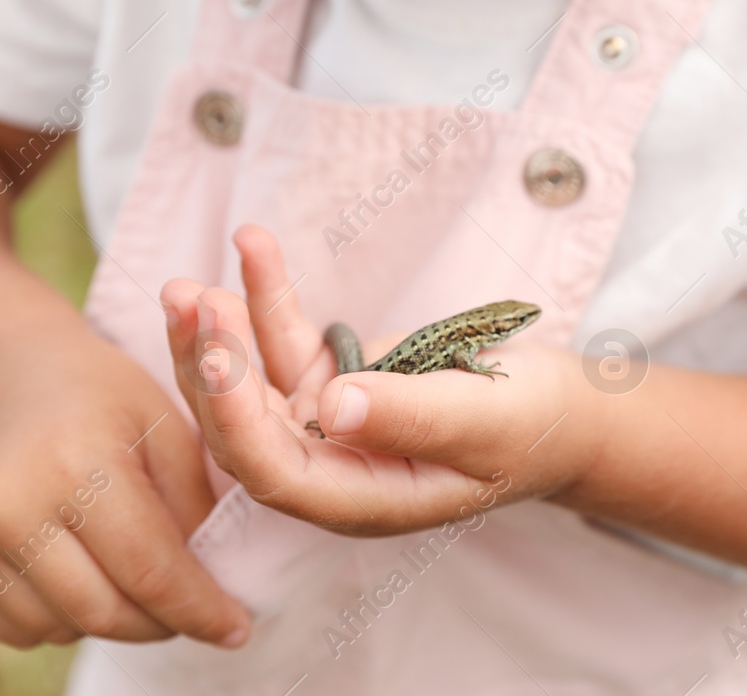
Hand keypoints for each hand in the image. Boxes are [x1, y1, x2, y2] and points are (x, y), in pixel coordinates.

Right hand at [0, 324, 250, 648]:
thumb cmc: (98, 394)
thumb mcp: (164, 423)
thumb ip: (194, 506)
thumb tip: (215, 588)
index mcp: (75, 461)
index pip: (149, 569)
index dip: (200, 610)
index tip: (237, 629)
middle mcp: (8, 505)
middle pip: (104, 611)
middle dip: (160, 624)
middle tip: (192, 611)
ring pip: (61, 628)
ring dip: (110, 620)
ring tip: (132, 577)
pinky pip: (17, 628)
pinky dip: (61, 617)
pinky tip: (81, 574)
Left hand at [161, 225, 604, 535]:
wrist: (559, 408)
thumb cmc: (531, 426)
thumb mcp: (482, 421)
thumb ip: (410, 418)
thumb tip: (335, 408)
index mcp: (358, 500)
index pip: (273, 472)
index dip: (236, 417)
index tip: (215, 353)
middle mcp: (328, 468)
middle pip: (243, 427)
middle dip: (208, 366)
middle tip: (187, 301)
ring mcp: (325, 422)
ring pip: (252, 381)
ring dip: (219, 331)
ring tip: (189, 283)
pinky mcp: (333, 379)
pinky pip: (285, 340)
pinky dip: (266, 296)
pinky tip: (253, 246)